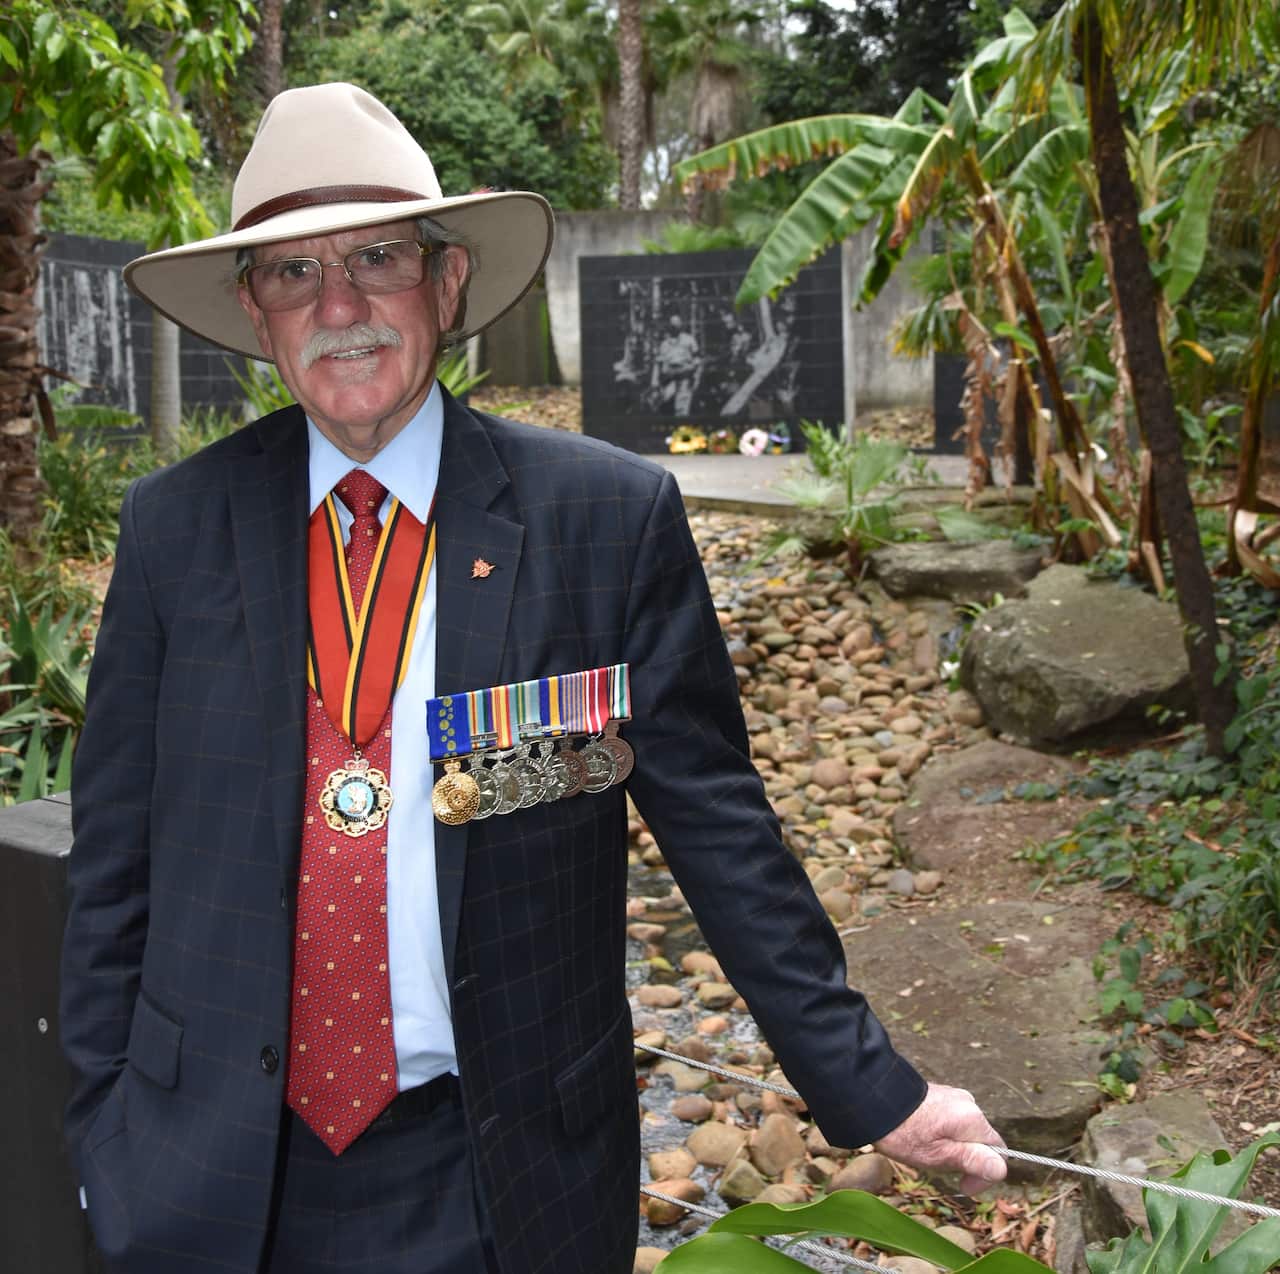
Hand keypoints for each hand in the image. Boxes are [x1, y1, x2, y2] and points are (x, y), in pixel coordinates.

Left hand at [874, 1083, 1007, 1194]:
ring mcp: (953, 1097)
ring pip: (964, 1133)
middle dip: (964, 1160)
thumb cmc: (904, 1133)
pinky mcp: (940, 1096)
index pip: (998, 1152)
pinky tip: (921, 1137)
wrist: (873, 1101)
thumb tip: (1001, 1169)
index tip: (963, 1187)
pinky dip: (942, 1135)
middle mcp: (968, 1103)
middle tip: (936, 1166)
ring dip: (952, 1148)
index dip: (985, 1175)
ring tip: (924, 1151)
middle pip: (980, 1142)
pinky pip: (951, 1122)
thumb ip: (973, 1160)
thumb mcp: (940, 1156)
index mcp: (972, 1118)